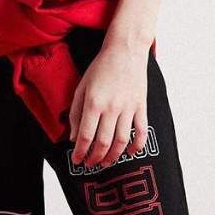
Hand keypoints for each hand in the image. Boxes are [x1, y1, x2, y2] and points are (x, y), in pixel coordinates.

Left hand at [68, 39, 149, 167]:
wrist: (125, 50)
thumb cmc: (101, 67)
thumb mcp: (81, 87)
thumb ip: (76, 113)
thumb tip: (74, 137)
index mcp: (94, 103)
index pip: (85, 136)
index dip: (80, 153)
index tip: (77, 160)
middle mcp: (111, 108)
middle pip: (103, 143)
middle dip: (95, 158)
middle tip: (90, 164)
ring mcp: (128, 108)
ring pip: (121, 141)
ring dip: (113, 156)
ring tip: (106, 162)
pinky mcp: (141, 106)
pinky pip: (141, 131)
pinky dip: (137, 145)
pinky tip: (130, 153)